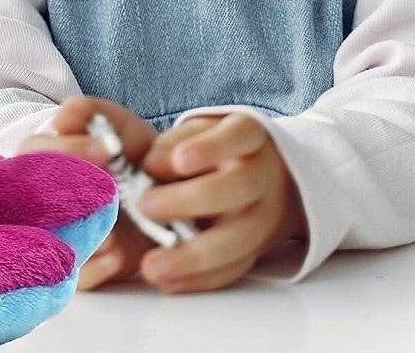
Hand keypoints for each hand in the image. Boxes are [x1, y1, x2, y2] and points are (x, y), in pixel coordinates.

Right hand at [16, 95, 158, 288]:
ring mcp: (60, 235)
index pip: (34, 153)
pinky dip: (98, 268)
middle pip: (34, 201)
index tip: (108, 148)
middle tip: (116, 190)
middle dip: (77, 195)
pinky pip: (78, 276)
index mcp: (41, 159)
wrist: (168, 193)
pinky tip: (119, 255)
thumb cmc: (128, 152)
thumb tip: (61, 119)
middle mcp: (41, 200)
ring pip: (54, 241)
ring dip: (87, 233)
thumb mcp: (113, 122)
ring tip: (118, 226)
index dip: (68, 150)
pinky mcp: (83, 267)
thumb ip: (87, 112)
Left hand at [133, 112, 307, 293]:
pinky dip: (200, 279)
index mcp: (249, 136)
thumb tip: (149, 168)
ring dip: (192, 257)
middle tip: (146, 207)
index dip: (210, 147)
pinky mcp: (259, 250)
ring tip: (153, 266)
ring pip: (237, 240)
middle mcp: (264, 176)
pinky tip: (168, 282)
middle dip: (190, 201)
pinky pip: (233, 269)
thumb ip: (172, 145)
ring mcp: (267, 217)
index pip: (237, 136)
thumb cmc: (216, 148)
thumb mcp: (197, 132)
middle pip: (237, 189)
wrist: (268, 176)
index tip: (179, 160)